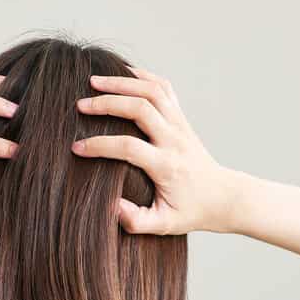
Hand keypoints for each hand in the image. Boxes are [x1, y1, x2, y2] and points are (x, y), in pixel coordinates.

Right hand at [73, 68, 236, 234]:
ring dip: (122, 82)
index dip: (100, 145)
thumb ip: (136, 221)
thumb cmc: (190, 212)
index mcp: (167, 165)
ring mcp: (180, 125)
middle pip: (141, 109)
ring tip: (94, 80)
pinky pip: (163, 88)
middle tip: (80, 104)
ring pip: (152, 91)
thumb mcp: (164, 225)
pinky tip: (120, 74)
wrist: (222, 197)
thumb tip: (111, 207)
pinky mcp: (181, 118)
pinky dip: (141, 76)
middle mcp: (174, 140)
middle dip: (107, 103)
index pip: (129, 147)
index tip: (77, 148)